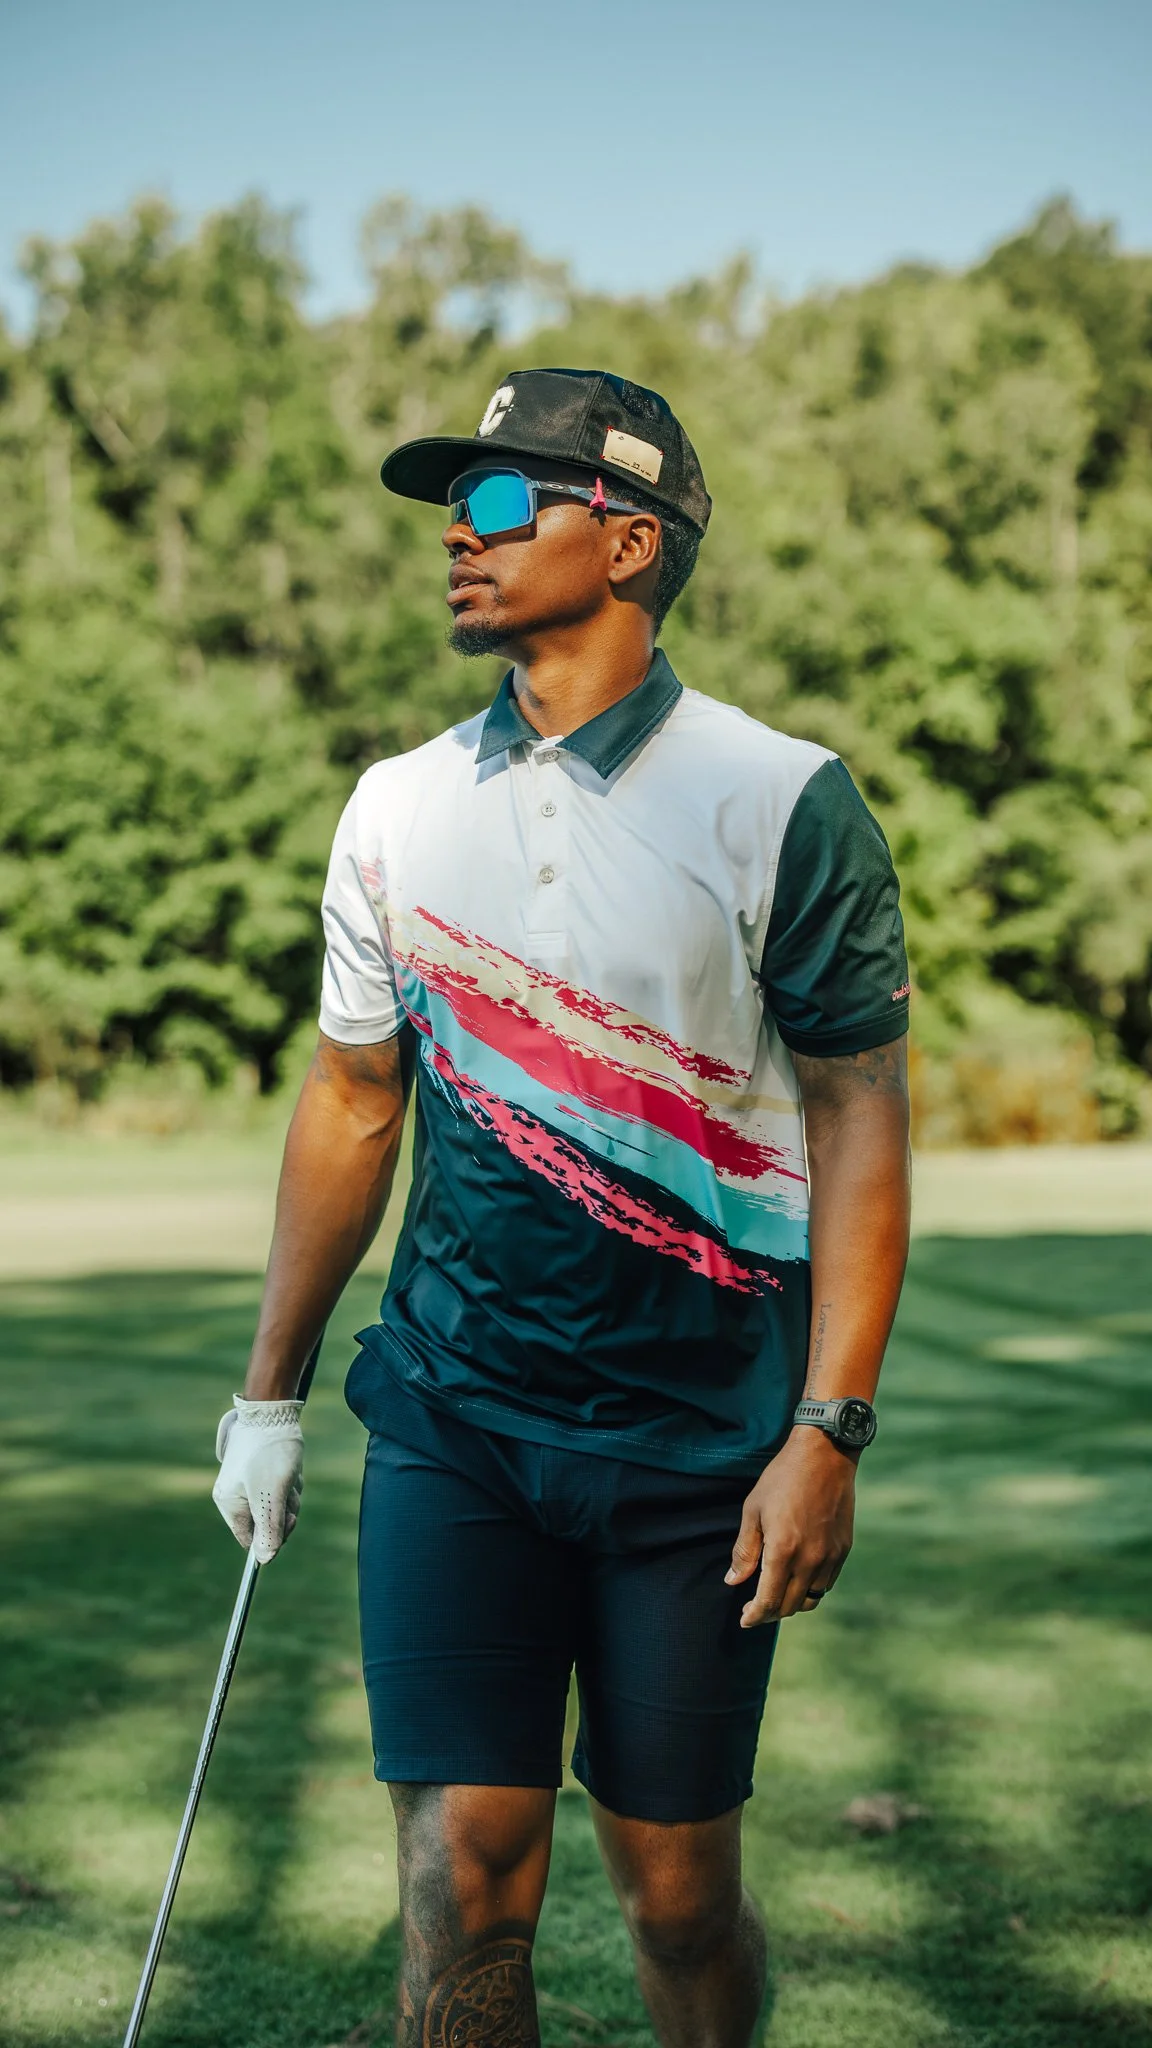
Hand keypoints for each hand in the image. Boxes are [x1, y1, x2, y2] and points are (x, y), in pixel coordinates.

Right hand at [212, 1396, 304, 1562]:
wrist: (274, 1410)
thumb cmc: (269, 1452)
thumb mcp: (271, 1495)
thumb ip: (269, 1529)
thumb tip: (264, 1561)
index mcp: (229, 1503)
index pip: (250, 1538)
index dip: (272, 1535)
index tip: (288, 1519)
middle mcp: (236, 1494)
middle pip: (267, 1522)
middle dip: (284, 1509)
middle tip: (289, 1492)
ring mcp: (249, 1482)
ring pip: (278, 1504)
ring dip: (290, 1493)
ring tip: (288, 1473)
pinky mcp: (262, 1471)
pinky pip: (282, 1488)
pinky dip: (290, 1480)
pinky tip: (290, 1465)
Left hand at [725, 1428, 854, 1624]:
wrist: (824, 1456)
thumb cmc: (782, 1479)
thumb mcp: (753, 1510)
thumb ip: (744, 1550)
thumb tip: (733, 1581)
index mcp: (783, 1551)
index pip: (769, 1601)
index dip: (755, 1616)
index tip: (745, 1620)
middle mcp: (810, 1560)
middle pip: (790, 1606)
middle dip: (770, 1613)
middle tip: (755, 1608)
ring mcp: (830, 1557)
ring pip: (811, 1599)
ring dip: (792, 1604)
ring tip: (777, 1595)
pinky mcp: (843, 1550)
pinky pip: (826, 1583)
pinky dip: (810, 1589)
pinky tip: (798, 1578)